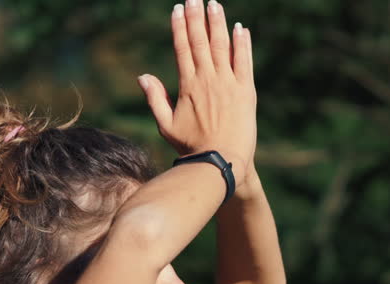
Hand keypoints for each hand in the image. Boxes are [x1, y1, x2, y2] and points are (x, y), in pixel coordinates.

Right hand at [138, 0, 257, 186]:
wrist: (221, 161)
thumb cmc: (192, 147)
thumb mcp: (166, 125)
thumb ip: (155, 98)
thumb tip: (142, 76)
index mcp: (188, 85)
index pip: (182, 48)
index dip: (180, 27)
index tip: (177, 9)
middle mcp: (208, 79)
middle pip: (201, 41)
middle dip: (196, 17)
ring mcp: (228, 83)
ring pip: (222, 46)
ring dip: (218, 23)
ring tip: (214, 4)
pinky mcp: (246, 91)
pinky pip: (244, 61)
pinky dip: (243, 44)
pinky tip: (241, 28)